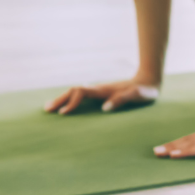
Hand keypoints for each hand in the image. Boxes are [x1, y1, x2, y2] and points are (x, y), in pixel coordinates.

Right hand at [44, 79, 158, 114]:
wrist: (148, 80)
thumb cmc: (144, 90)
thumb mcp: (138, 95)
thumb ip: (122, 100)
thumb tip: (105, 108)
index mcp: (104, 90)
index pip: (81, 93)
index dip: (71, 102)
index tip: (63, 114)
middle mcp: (98, 89)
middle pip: (73, 91)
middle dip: (60, 100)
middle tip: (46, 110)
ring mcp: (98, 91)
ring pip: (74, 92)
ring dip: (62, 99)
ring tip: (49, 108)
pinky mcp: (99, 95)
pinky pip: (80, 96)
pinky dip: (69, 100)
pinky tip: (63, 107)